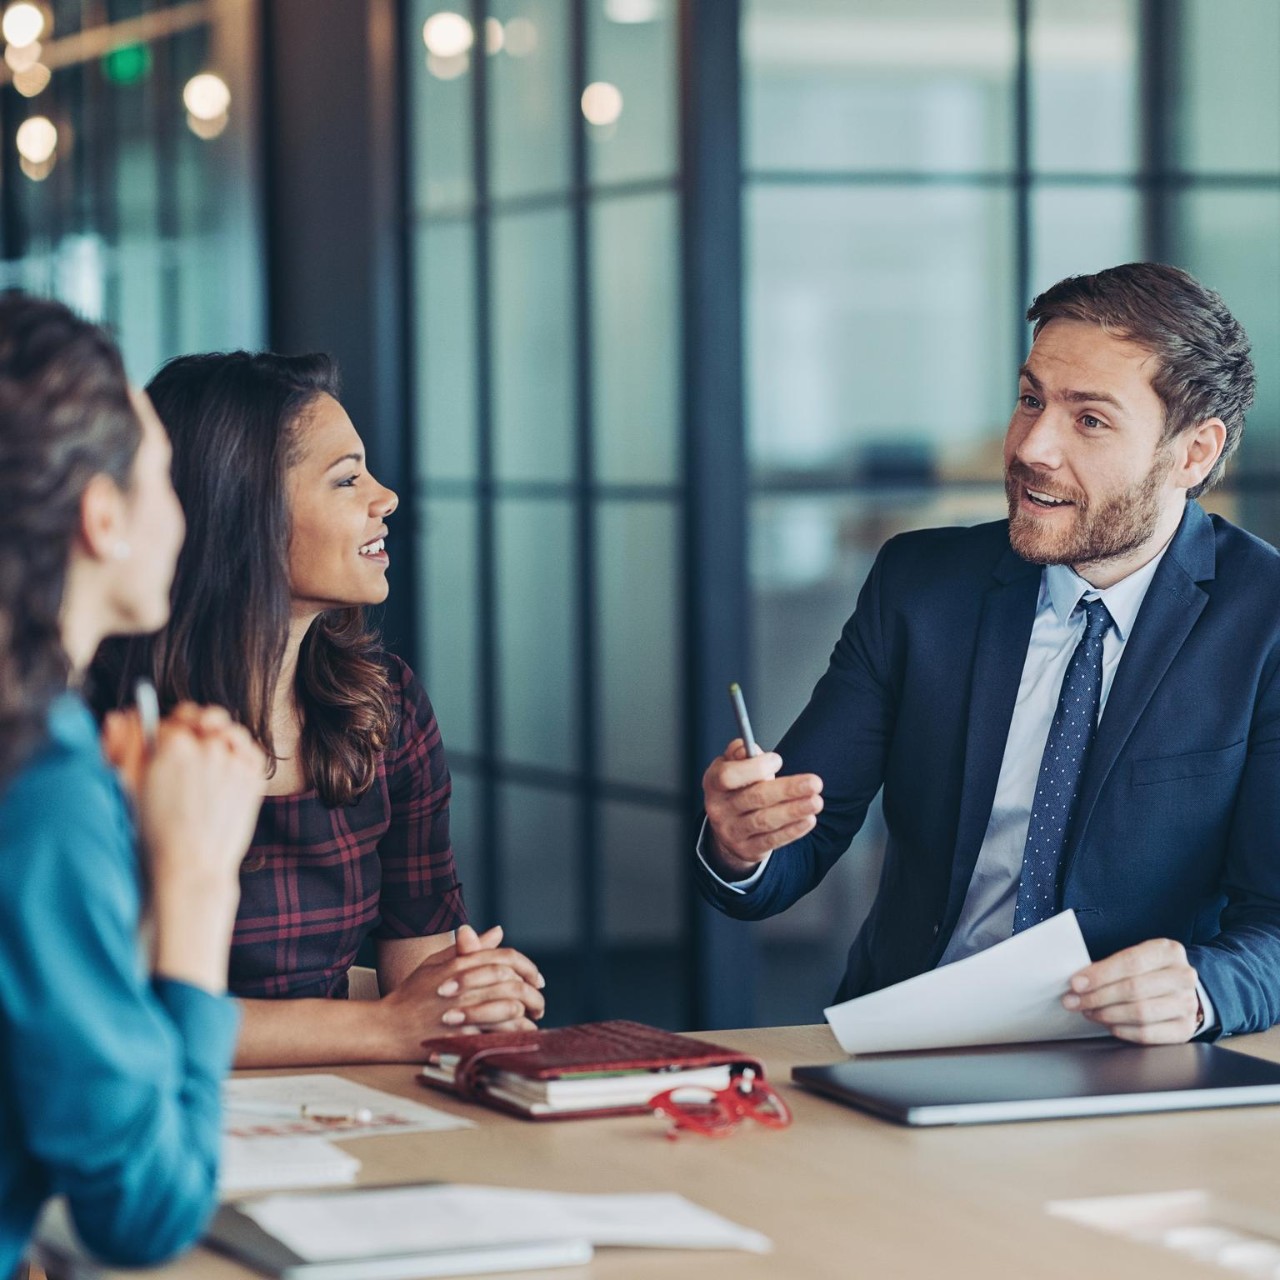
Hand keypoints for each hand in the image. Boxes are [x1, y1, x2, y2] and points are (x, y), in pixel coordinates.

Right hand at [127, 704, 265, 989]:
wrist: (191, 868)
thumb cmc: (154, 833)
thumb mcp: (129, 788)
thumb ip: (125, 746)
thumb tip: (120, 717)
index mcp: (173, 743)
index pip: (168, 722)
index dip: (162, 735)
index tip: (160, 749)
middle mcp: (208, 745)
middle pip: (199, 720)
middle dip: (190, 730)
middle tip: (183, 751)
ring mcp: (235, 759)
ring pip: (227, 731)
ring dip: (217, 738)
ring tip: (206, 759)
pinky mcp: (254, 775)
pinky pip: (250, 748)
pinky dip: (240, 751)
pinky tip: (226, 766)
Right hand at [381, 925, 545, 1052]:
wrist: (387, 1026)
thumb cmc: (411, 994)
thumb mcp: (437, 963)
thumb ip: (470, 948)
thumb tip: (498, 931)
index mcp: (459, 963)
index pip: (506, 958)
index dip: (528, 967)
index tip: (537, 980)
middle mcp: (464, 984)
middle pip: (513, 983)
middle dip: (533, 995)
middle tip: (539, 1005)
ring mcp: (462, 1010)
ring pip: (510, 1008)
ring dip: (528, 1016)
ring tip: (533, 1021)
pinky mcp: (460, 1035)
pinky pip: (497, 1034)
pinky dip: (514, 1035)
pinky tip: (519, 1037)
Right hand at [702, 738, 822, 876]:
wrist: (728, 827)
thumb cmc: (735, 789)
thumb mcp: (730, 766)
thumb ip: (740, 752)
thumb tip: (750, 749)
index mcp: (713, 783)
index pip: (729, 776)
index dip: (755, 767)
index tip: (778, 761)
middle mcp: (718, 808)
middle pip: (755, 797)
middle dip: (787, 789)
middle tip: (814, 783)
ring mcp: (731, 832)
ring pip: (765, 821)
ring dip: (794, 811)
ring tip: (816, 802)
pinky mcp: (746, 849)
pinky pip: (772, 840)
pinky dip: (792, 830)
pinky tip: (808, 820)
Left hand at [1062, 938, 1203, 1043]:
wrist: (1181, 990)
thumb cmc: (1150, 971)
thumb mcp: (1136, 957)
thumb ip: (1111, 966)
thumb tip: (1079, 982)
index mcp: (1168, 951)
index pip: (1130, 962)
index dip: (1100, 974)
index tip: (1076, 983)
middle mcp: (1183, 976)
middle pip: (1133, 989)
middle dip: (1097, 997)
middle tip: (1074, 1001)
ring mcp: (1187, 1004)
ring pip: (1140, 1013)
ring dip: (1106, 1014)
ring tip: (1089, 1011)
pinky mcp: (1185, 1029)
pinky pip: (1147, 1034)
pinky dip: (1122, 1030)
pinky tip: (1108, 1024)